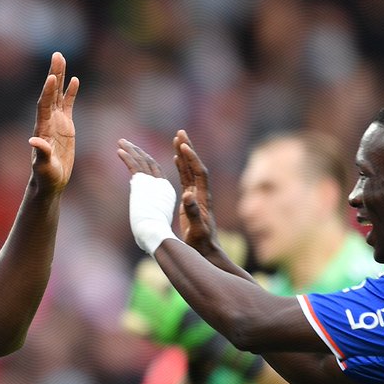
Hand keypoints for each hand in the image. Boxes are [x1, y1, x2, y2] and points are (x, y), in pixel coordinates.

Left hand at [29, 52, 79, 193]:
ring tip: (61, 58)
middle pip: (50, 93)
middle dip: (54, 74)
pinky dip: (70, 92)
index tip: (51, 76)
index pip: (44, 105)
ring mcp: (56, 122)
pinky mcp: (65, 126)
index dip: (47, 91)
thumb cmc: (46, 176)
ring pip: (58, 94)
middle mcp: (48, 121)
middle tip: (56, 55)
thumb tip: (34, 141)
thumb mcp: (44, 166)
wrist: (50, 181)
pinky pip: (68, 105)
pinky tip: (75, 80)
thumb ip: (41, 153)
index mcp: (42, 128)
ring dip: (60, 77)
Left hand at [118, 139, 177, 253]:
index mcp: (165, 192)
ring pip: (141, 160)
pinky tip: (118, 150)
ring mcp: (152, 182)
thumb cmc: (152, 235)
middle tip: (127, 143)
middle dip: (138, 151)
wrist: (154, 234)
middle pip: (149, 162)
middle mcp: (160, 184)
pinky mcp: (143, 183)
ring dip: (130, 149)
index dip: (147, 161)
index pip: (156, 172)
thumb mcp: (151, 224)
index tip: (138, 154)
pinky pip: (134, 165)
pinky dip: (127, 156)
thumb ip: (147, 218)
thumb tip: (141, 226)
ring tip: (120, 141)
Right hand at [172, 130, 220, 255]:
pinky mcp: (191, 200)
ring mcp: (196, 196)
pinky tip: (177, 159)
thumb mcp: (197, 229)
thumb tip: (188, 195)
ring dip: (184, 154)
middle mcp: (201, 193)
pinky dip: (181, 167)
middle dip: (188, 149)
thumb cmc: (201, 243)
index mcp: (203, 198)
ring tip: (178, 138)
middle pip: (195, 166)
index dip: (191, 159)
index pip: (199, 173)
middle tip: (180, 132)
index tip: (183, 146)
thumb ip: (193, 212)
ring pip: (190, 170)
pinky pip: (186, 179)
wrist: (206, 251)